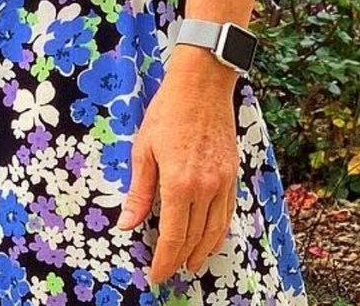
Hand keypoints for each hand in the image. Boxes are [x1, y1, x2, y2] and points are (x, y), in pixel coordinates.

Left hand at [114, 47, 239, 286]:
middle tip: (170, 272)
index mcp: (179, 183)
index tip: (157, 274)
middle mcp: (205, 188)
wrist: (202, 84)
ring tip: (192, 264)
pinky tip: (210, 237)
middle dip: (181, 259)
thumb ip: (139, 192)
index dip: (164, 260)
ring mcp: (223, 182)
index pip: (172, 236)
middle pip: (194, 237)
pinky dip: (219, 231)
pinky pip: (227, 212)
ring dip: (203, 251)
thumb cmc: (169, 111)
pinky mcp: (232, 173)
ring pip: (215, 229)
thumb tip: (127, 224)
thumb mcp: (144, 150)